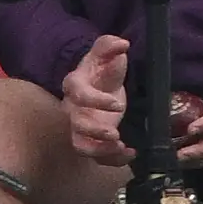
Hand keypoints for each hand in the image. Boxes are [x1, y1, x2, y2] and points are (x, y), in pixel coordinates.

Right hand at [60, 36, 133, 166]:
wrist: (100, 83)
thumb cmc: (102, 67)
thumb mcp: (106, 52)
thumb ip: (110, 45)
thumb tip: (122, 43)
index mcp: (74, 85)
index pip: (79, 94)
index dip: (95, 101)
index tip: (118, 104)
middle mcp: (72, 109)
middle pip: (76, 125)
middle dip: (94, 131)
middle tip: (115, 133)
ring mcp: (80, 127)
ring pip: (81, 146)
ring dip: (99, 151)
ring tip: (120, 148)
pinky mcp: (92, 140)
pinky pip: (96, 156)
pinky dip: (112, 160)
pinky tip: (130, 154)